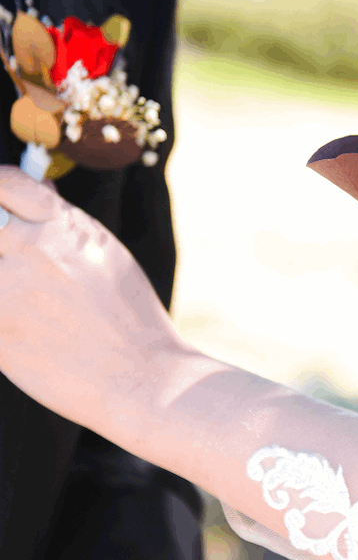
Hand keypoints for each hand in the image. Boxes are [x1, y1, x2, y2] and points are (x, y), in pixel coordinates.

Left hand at [0, 165, 184, 431]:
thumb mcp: (106, 255)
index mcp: (65, 228)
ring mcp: (8, 294)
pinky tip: (16, 319)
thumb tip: (35, 191)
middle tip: (7, 260)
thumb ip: (62, 224)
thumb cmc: (130, 315)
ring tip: (12, 289)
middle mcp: (32, 251)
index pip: (4, 183)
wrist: (141, 375)